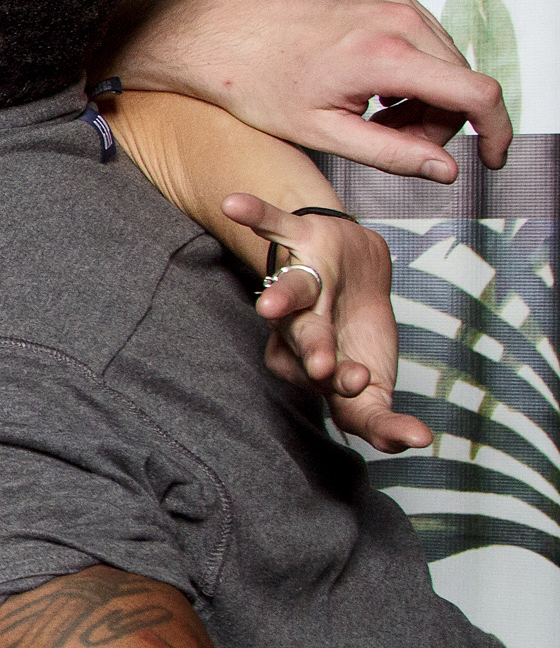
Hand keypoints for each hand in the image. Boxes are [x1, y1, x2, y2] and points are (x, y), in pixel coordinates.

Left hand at [110, 0, 511, 181]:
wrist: (209, 29)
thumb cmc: (252, 81)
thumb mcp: (321, 132)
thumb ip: (390, 154)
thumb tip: (445, 170)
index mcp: (386, 54)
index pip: (478, 94)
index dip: (498, 132)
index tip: (492, 159)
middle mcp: (399, 15)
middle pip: (461, 80)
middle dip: (437, 121)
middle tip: (387, 140)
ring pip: (444, 58)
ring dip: (422, 95)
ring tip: (367, 114)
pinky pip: (421, 34)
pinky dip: (408, 67)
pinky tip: (365, 84)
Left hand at [223, 194, 428, 453]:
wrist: (355, 268)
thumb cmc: (356, 330)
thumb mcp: (373, 370)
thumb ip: (381, 412)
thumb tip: (415, 444)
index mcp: (319, 357)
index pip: (329, 381)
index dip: (347, 389)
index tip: (368, 392)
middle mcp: (303, 322)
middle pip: (306, 339)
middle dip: (313, 352)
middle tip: (322, 369)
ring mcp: (301, 279)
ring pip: (291, 290)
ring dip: (282, 298)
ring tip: (269, 307)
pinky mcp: (302, 239)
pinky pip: (273, 225)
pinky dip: (255, 213)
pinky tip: (232, 202)